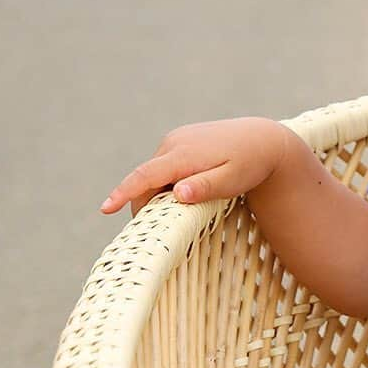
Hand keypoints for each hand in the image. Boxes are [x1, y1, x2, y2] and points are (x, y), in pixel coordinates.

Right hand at [100, 117, 291, 216]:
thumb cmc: (250, 164)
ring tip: (187, 207)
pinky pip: (165, 166)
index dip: (124, 193)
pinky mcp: (179, 140)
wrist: (262, 139)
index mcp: (183, 155)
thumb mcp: (232, 180)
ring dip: (160, 193)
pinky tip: (189, 191)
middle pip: (147, 180)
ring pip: (155, 174)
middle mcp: (173, 143)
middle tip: (161, 228)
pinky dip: (167, 183)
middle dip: (147, 204)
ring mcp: (175, 139)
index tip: (105, 209)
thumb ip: (205, 187)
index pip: (145, 176)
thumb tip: (178, 193)